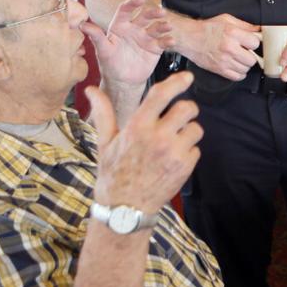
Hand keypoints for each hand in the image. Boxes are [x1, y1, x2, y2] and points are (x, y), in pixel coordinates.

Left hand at [82, 0, 174, 87]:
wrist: (122, 81)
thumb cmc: (109, 64)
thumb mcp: (102, 50)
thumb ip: (95, 36)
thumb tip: (81, 24)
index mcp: (120, 26)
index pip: (126, 11)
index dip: (133, 3)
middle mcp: (134, 29)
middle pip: (144, 17)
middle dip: (153, 13)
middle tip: (161, 11)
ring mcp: (145, 38)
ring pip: (156, 28)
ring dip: (163, 25)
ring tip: (168, 26)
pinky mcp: (154, 48)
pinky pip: (162, 42)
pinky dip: (168, 40)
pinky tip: (171, 40)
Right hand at [87, 71, 201, 215]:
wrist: (125, 208)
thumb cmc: (113, 172)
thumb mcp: (105, 141)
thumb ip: (103, 113)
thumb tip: (90, 89)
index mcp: (137, 126)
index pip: (162, 95)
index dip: (177, 82)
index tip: (188, 77)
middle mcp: (158, 137)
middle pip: (188, 108)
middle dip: (187, 109)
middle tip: (179, 116)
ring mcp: (173, 153)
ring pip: (195, 129)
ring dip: (187, 132)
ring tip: (171, 143)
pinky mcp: (185, 167)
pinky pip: (196, 149)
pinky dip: (188, 152)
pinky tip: (172, 161)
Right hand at [176, 14, 260, 80]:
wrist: (189, 38)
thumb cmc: (207, 28)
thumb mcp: (226, 19)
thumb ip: (244, 25)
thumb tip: (258, 30)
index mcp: (232, 33)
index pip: (255, 43)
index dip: (253, 43)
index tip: (249, 43)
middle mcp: (229, 48)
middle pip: (252, 59)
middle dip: (250, 55)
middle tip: (245, 52)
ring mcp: (224, 60)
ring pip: (245, 69)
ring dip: (244, 65)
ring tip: (238, 58)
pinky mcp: (219, 70)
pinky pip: (237, 77)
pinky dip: (239, 73)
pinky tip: (235, 66)